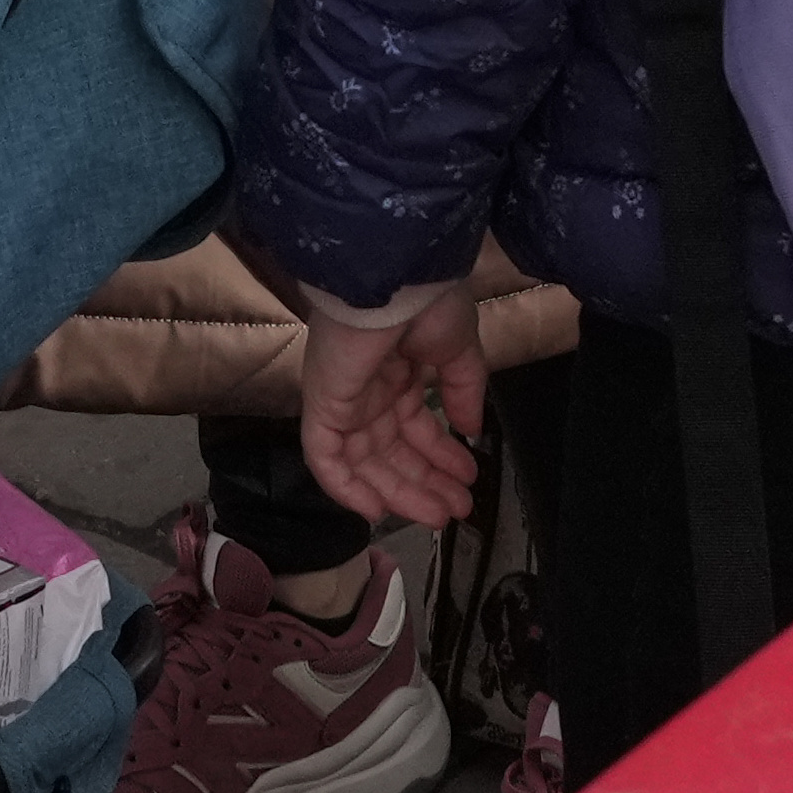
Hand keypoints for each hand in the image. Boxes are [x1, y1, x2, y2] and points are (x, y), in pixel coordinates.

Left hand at [291, 289, 485, 534]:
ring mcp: (343, 399)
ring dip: (399, 492)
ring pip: (364, 462)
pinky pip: (326, 459)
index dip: (441, 455)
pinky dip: (348, 489)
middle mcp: (367, 389)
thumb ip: (462, 391)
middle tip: (458, 508)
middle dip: (425, 481)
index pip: (414, 425)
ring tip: (437, 515)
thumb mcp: (458, 348)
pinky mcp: (321, 406)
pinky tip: (379, 510)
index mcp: (397, 371)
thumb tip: (472, 430)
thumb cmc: (426, 303)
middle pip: (392, 450)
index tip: (470, 478)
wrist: (393, 277)